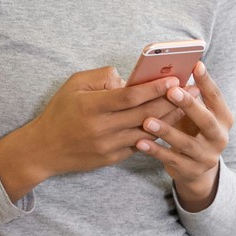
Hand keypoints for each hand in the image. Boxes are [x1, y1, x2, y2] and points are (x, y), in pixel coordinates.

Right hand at [0, 66, 183, 200]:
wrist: (44, 149)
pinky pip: (140, 145)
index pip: (130, 97)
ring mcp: (108, 146)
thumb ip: (101, 76)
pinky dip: (157, 134)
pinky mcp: (112, 158)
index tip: (174, 79)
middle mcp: (102, 128)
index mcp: (92, 106)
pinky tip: (171, 124)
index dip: (154, 88)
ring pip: (147, 132)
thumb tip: (128, 79)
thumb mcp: (73, 84)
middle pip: (145, 114)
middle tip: (192, 91)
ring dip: (170, 119)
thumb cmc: (59, 112)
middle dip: (171, 101)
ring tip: (189, 107)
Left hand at [133, 62, 231, 211]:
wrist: (195, 169)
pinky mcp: (191, 171)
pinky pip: (171, 159)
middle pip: (206, 120)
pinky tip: (140, 142)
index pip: (216, 97)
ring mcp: (206, 156)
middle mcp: (219, 138)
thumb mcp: (194, 115)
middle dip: (189, 105)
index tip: (196, 64)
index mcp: (223, 118)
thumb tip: (170, 71)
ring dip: (166, 131)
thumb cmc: (191, 131)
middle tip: (170, 91)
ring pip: (186, 143)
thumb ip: (188, 97)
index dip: (207, 81)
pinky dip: (155, 150)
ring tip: (147, 121)